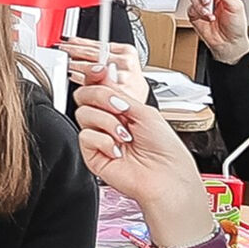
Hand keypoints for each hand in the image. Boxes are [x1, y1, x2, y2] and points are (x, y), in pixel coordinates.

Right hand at [74, 78, 216, 247]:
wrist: (165, 176)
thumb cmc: (164, 149)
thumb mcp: (143, 110)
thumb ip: (118, 93)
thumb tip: (104, 73)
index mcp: (121, 108)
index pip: (98, 86)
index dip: (95, 76)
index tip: (99, 71)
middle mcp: (108, 121)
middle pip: (84, 96)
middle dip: (101, 97)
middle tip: (118, 108)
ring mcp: (99, 137)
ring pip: (83, 114)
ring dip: (107, 122)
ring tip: (124, 135)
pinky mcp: (92, 154)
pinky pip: (84, 136)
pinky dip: (103, 140)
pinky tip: (117, 150)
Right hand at [183, 0, 248, 60]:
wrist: (229, 44)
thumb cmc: (237, 27)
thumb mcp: (237, 7)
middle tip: (209, 0)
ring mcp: (204, 5)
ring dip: (201, 5)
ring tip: (210, 13)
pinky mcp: (195, 14)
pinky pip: (190, 8)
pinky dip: (197, 13)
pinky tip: (206, 18)